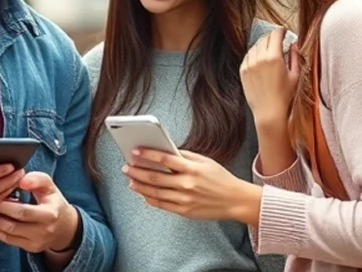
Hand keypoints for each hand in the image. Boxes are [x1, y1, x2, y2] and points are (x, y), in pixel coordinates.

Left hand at [0, 172, 79, 253]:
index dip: (5, 204)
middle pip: (12, 224)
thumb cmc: (53, 202)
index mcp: (50, 214)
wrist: (64, 227)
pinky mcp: (28, 247)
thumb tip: (21, 179)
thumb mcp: (50, 186)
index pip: (23, 211)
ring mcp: (35, 242)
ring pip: (7, 233)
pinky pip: (6, 240)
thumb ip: (38, 179)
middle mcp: (43, 231)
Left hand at [123, 148, 262, 225]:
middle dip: (137, 171)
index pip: (164, 159)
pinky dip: (150, 199)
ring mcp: (184, 199)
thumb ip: (184, 156)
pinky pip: (162, 205)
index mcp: (192, 169)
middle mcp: (187, 184)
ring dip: (140, 185)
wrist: (235, 200)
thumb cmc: (220, 178)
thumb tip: (164, 150)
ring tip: (131, 180)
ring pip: (155, 193)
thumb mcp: (205, 161)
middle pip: (155, 177)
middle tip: (126, 167)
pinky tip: (143, 193)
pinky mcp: (184, 211)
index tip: (135, 151)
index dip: (148, 154)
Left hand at [240, 27, 299, 124]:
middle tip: (277, 39)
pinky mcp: (243, 70)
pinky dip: (254, 53)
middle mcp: (260, 58)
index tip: (282, 31)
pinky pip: (247, 56)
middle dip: (271, 36)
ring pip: (255, 46)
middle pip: (264, 38)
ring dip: (262, 44)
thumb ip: (295, 56)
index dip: (280, 30)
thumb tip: (294, 44)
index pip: (275, 35)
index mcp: (274, 57)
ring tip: (268, 49)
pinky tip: (260, 58)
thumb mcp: (295, 75)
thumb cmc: (285, 95)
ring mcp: (249, 64)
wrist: (269, 111)